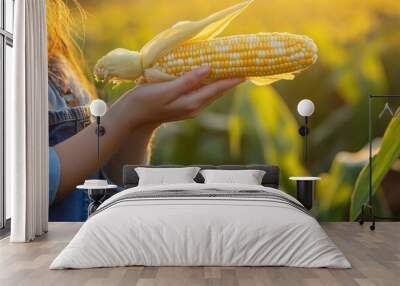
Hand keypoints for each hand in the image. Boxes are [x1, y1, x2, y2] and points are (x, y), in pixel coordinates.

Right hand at [118, 66, 243, 128]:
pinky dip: (209, 83)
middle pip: (218, 91)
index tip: (247, 72)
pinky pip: (203, 92)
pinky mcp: (185, 105)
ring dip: (221, 81)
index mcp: (192, 103)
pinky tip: (211, 75)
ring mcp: (190, 107)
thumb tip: (208, 69)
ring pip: (211, 92)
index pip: (217, 88)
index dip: (232, 79)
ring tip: (232, 69)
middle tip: (243, 66)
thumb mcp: (166, 90)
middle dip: (230, 80)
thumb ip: (188, 81)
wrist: (134, 116)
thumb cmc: (146, 101)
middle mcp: (195, 107)